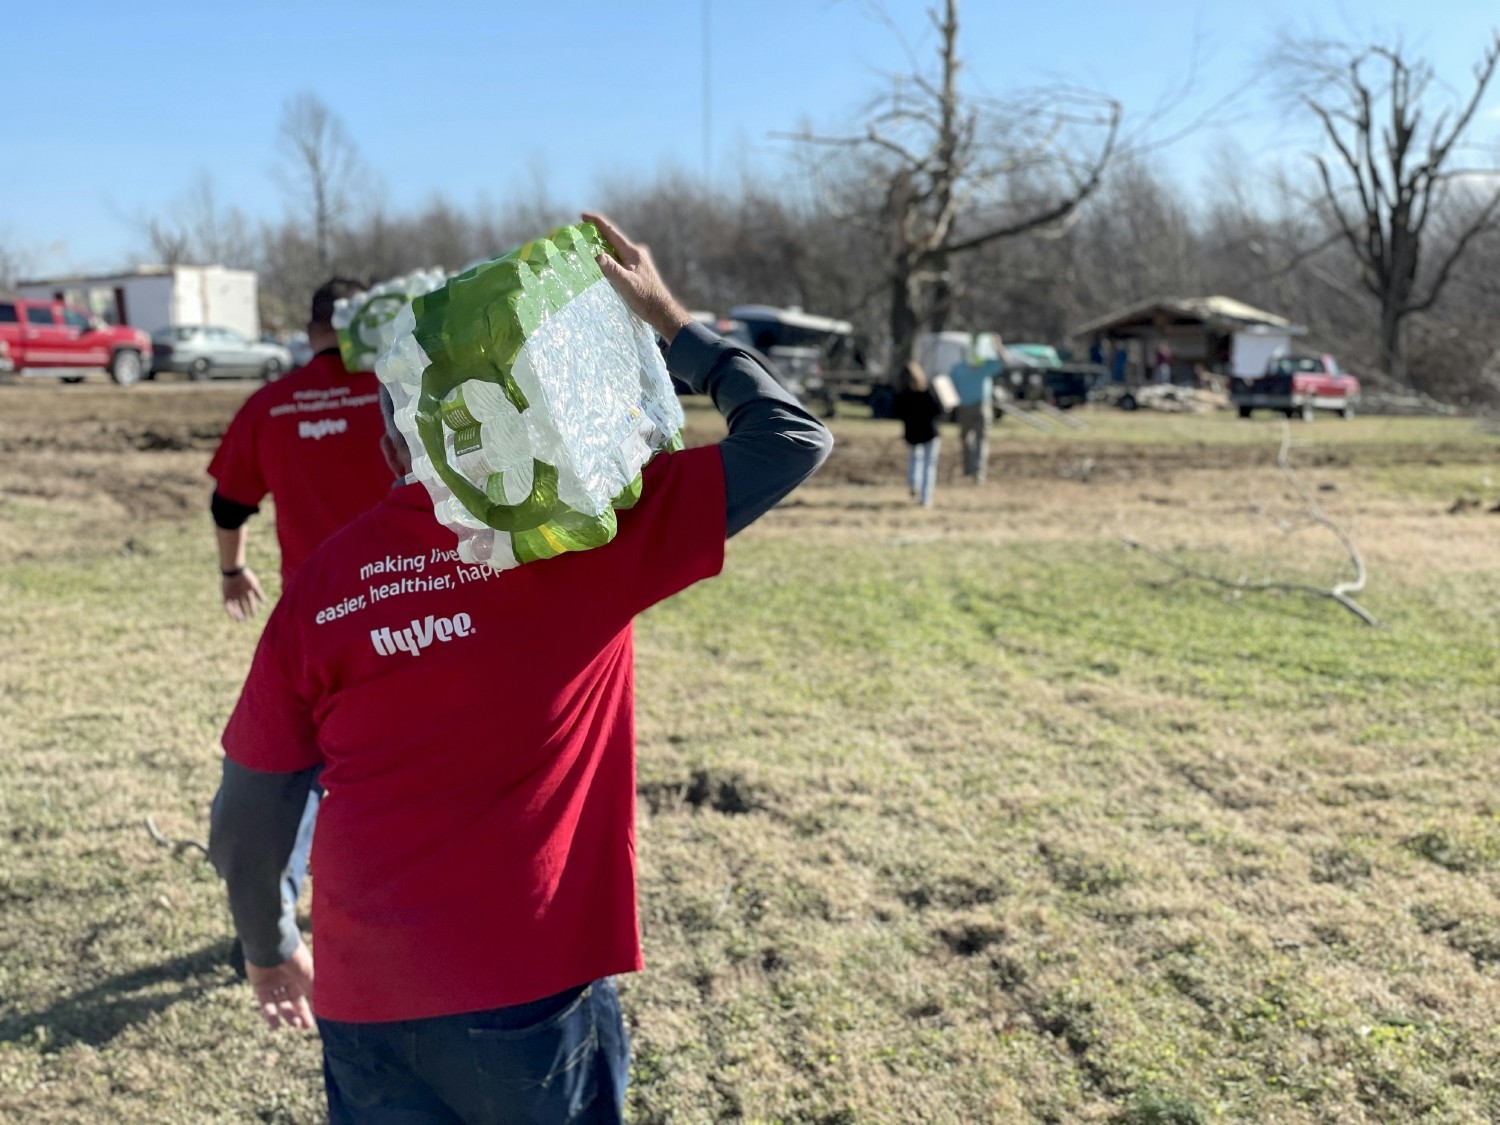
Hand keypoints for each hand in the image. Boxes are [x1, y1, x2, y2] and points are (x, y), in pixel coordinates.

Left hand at [222, 568, 264, 621]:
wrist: (234, 570)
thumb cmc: (246, 577)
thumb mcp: (254, 585)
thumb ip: (259, 594)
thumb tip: (265, 602)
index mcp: (246, 592)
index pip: (250, 602)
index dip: (252, 609)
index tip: (254, 615)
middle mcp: (239, 594)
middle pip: (241, 606)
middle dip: (243, 613)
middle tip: (245, 620)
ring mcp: (232, 595)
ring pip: (234, 607)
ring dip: (237, 613)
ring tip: (239, 620)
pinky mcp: (226, 595)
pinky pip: (227, 604)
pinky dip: (230, 610)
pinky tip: (232, 615)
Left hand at [246, 942, 314, 1030]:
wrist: (271, 945)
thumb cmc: (293, 957)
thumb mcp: (307, 974)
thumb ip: (313, 989)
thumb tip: (323, 1005)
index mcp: (300, 973)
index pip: (306, 993)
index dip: (310, 1006)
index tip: (316, 1018)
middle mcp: (287, 978)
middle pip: (293, 999)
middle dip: (299, 1013)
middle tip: (305, 1026)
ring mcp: (273, 982)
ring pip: (280, 1002)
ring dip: (286, 1015)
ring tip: (293, 1024)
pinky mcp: (259, 985)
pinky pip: (265, 1002)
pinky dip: (270, 1014)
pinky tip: (275, 1024)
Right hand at [583, 212, 692, 344]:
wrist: (662, 311)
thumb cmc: (646, 298)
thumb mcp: (626, 284)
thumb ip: (612, 269)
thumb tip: (597, 255)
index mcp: (633, 252)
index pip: (612, 232)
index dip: (597, 222)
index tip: (582, 216)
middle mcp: (635, 253)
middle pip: (612, 239)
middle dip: (596, 235)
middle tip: (579, 234)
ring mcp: (636, 261)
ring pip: (614, 249)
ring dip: (600, 246)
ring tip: (584, 246)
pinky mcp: (636, 270)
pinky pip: (617, 259)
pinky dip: (606, 257)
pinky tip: (599, 263)